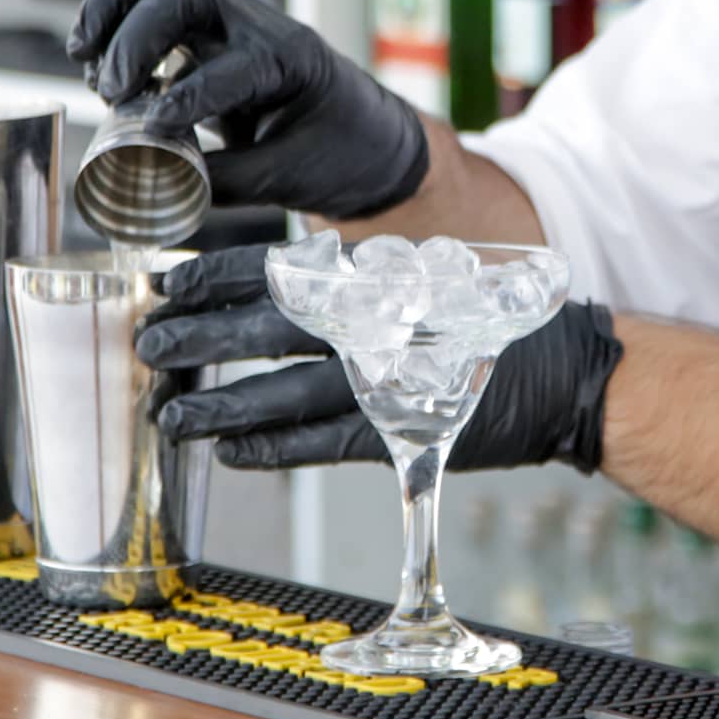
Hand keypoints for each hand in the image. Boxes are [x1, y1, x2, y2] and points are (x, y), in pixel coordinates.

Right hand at [66, 0, 429, 218]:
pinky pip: (152, 3)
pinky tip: (88, 60)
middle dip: (137, 35)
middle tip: (113, 90)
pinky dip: (113, 21)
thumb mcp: (292, 178)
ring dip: (112, 12)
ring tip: (84, 62)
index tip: (153, 124)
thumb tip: (159, 191)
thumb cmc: (343, 152)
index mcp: (293, 61)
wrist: (372, 135)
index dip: (189, 94)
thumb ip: (225, 183)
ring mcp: (231, 21)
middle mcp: (259, 26)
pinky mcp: (208, 31)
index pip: (233, 64)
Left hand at [138, 244, 624, 472]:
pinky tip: (233, 451)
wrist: (567, 373)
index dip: (219, 275)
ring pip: (287, 393)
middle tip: (151, 342)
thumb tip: (266, 286)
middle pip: (272, 326)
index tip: (169, 281)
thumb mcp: (422, 282)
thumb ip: (352, 287)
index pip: (283, 267)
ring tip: (172, 414)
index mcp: (381, 279)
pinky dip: (275, 449)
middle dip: (203, 335)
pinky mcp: (406, 437)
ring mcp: (392, 385)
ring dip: (222, 405)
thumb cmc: (480, 325)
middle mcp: (381, 325)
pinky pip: (324, 444)